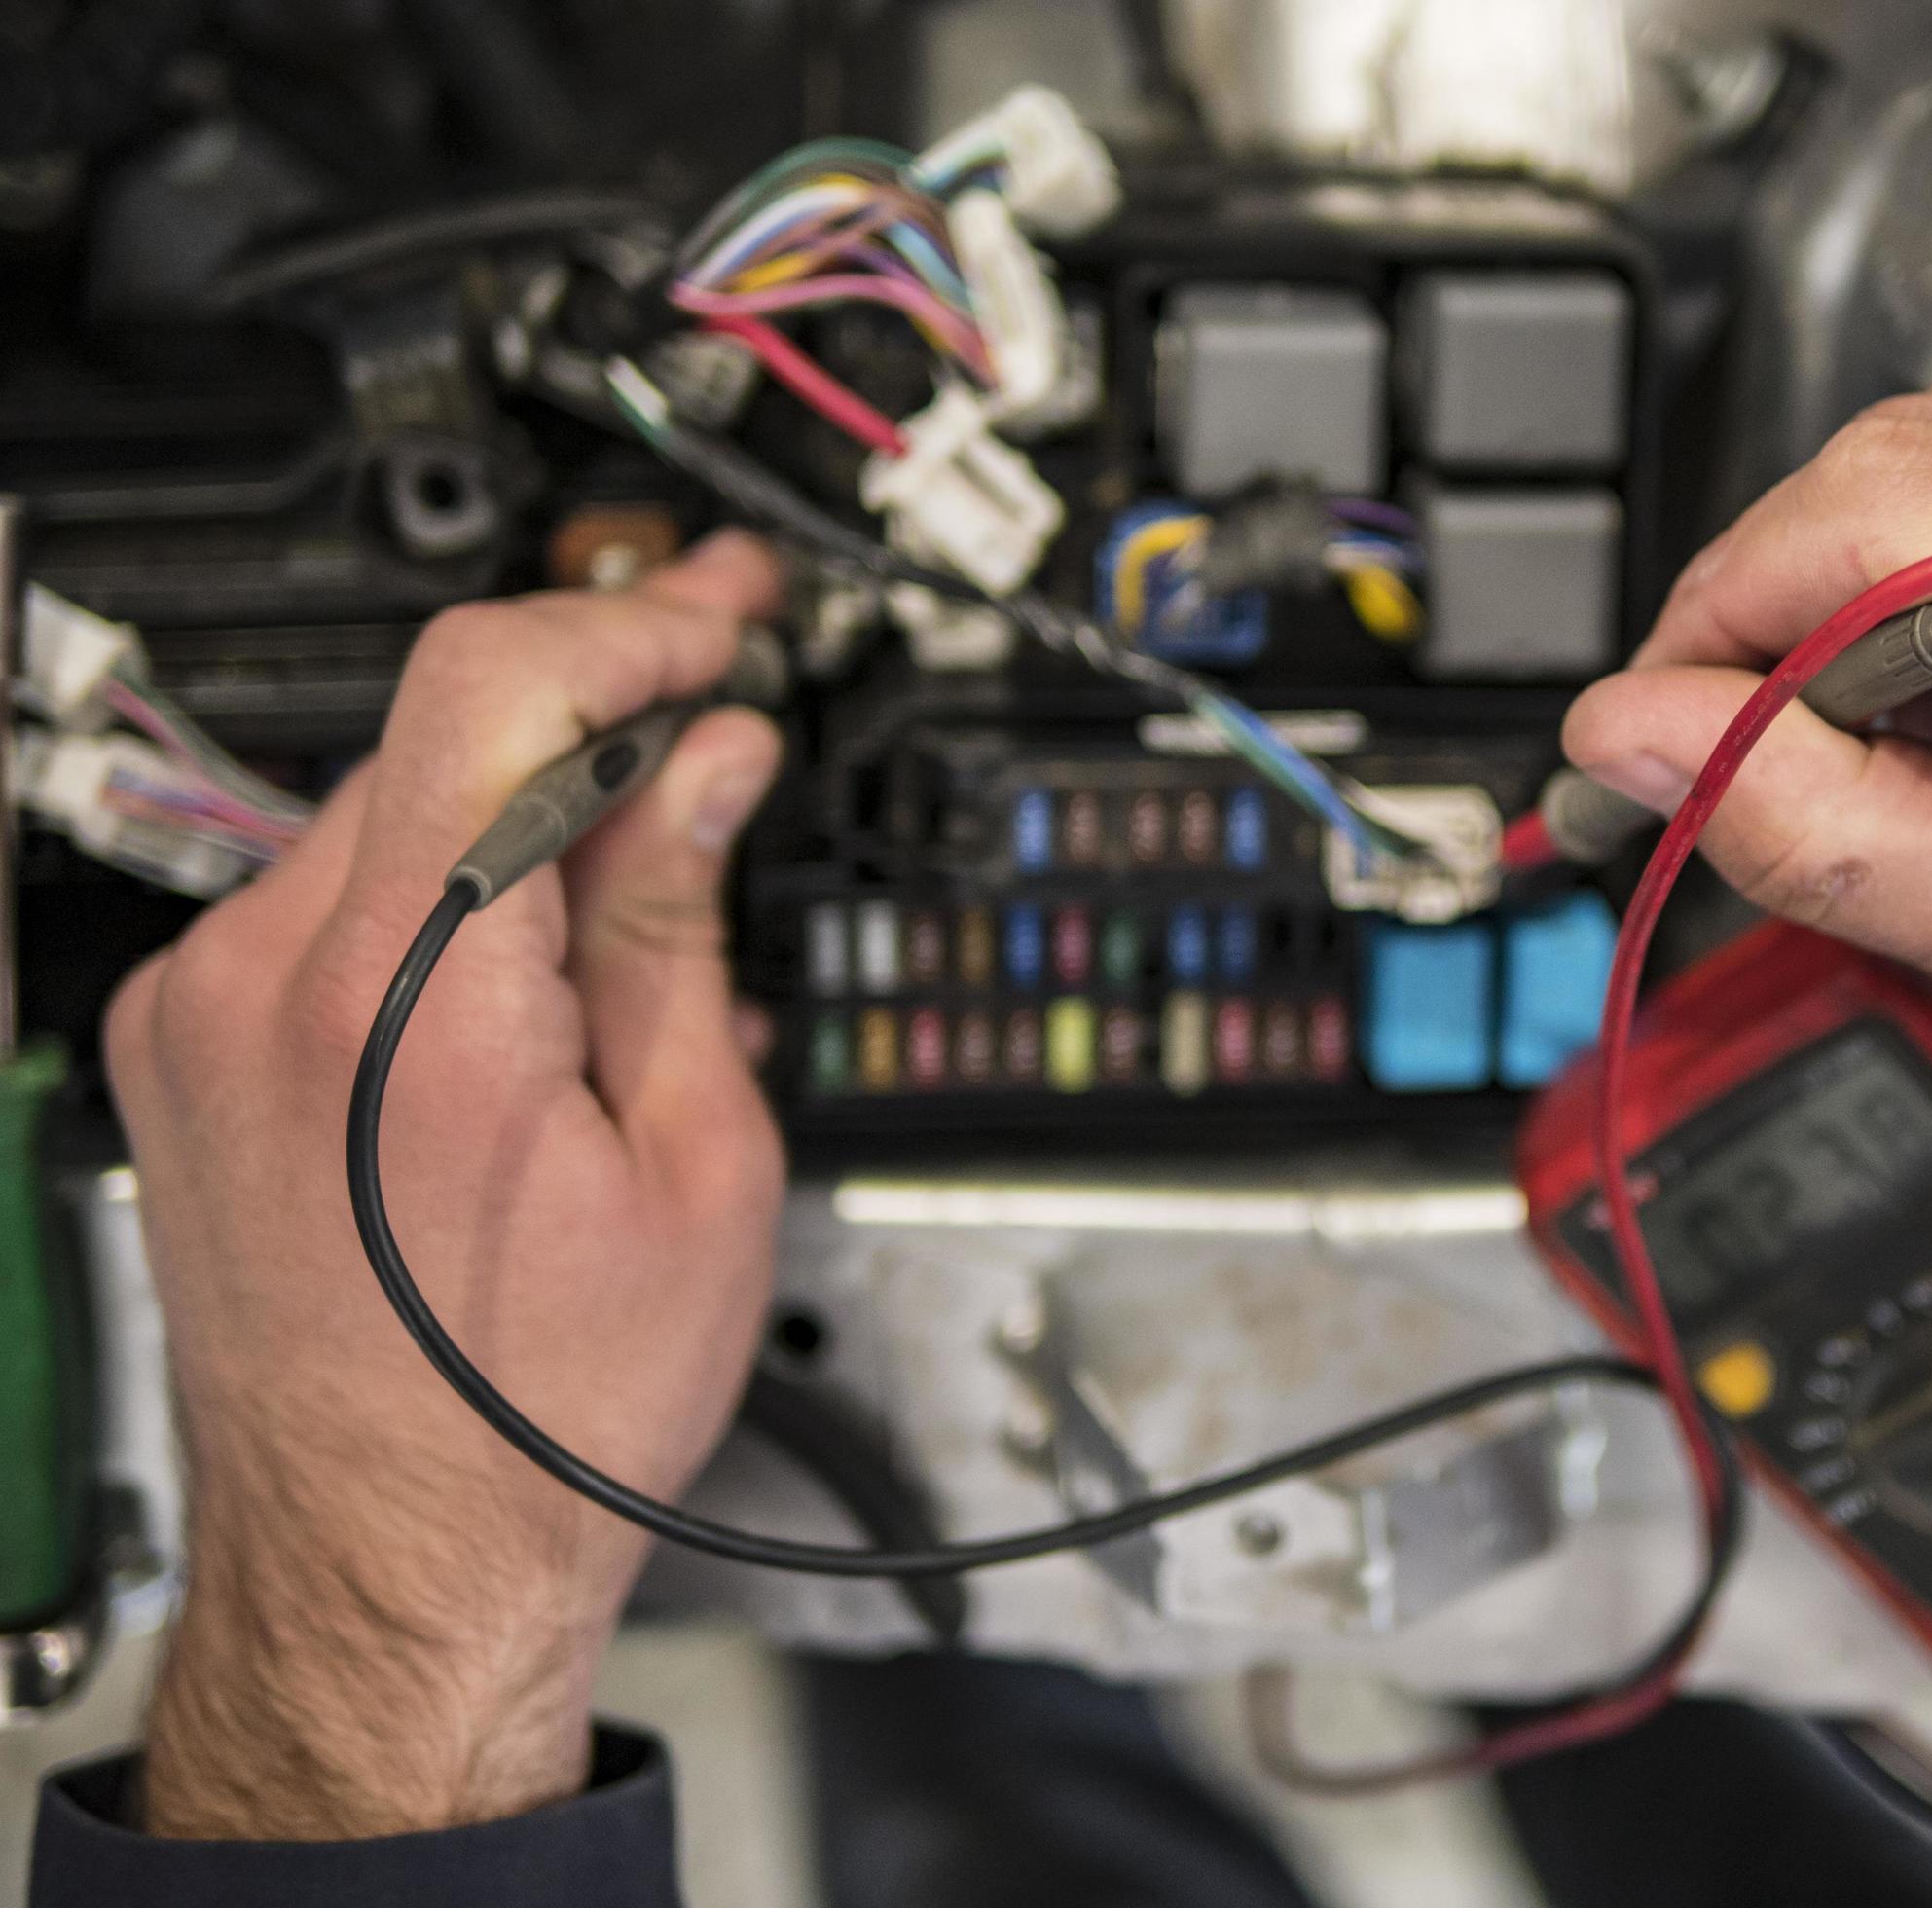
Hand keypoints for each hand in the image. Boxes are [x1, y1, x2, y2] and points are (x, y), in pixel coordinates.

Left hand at [104, 534, 789, 1838]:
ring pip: (386, 809)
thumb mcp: (695, 1165)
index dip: (630, 625)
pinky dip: (442, 895)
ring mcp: (199, 1013)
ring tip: (644, 894)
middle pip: (441, 733)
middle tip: (723, 707)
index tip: (718, 622)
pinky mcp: (180, 1048)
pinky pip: (327, 898)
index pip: (495, 689)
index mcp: (406, 1002)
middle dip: (598, 710)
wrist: (389, 1561)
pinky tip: (532, 976)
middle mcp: (264, 982)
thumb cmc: (539, 1412)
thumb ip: (678, 924)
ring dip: (520, 811)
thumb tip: (704, 764)